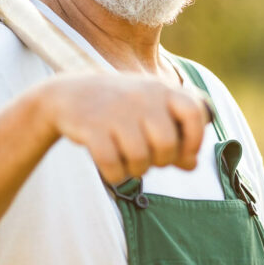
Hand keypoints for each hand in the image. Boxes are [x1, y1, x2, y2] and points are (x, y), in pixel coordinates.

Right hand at [37, 73, 208, 183]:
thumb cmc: (120, 109)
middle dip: (161, 161)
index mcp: (161, 89)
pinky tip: (112, 168)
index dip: (195, 139)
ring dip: (137, 170)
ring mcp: (116, 111)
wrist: (68, 95)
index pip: (194, 112)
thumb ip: (175, 136)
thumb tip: (192, 164)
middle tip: (149, 159)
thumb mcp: (150, 113)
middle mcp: (141, 96)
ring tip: (129, 162)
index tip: (185, 153)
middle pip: (167, 144)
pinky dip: (115, 175)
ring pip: (140, 158)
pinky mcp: (91, 126)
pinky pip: (112, 164)